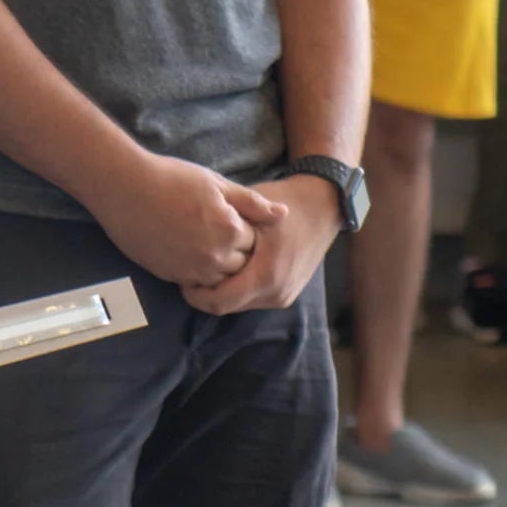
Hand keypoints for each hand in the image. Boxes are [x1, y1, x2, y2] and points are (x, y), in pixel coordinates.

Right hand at [85, 153, 287, 286]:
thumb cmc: (172, 179)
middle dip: (236, 254)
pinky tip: (188, 253)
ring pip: (219, 279)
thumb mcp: (218, 184)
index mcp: (230, 230)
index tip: (235, 221)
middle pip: (240, 266)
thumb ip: (252, 203)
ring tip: (205, 246)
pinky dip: (197, 274)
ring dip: (217, 267)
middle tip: (218, 235)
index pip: (255, 244)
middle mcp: (214, 255)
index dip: (248, 232)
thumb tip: (284, 215)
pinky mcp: (170, 275)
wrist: (126, 190)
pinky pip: (195, 284)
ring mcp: (191, 268)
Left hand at [181, 175, 342, 315]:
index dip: (194, 294)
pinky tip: (228, 270)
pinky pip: (252, 298)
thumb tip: (189, 247)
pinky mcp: (287, 294)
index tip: (182, 277)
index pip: (218, 302)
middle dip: (205, 293)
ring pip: (238, 304)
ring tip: (207, 269)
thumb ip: (224, 232)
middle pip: (226, 306)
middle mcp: (277, 292)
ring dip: (221, 291)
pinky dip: (237, 288)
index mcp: (266, 275)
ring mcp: (284, 295)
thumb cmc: (285, 201)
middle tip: (189, 274)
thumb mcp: (251, 210)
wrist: (325, 204)